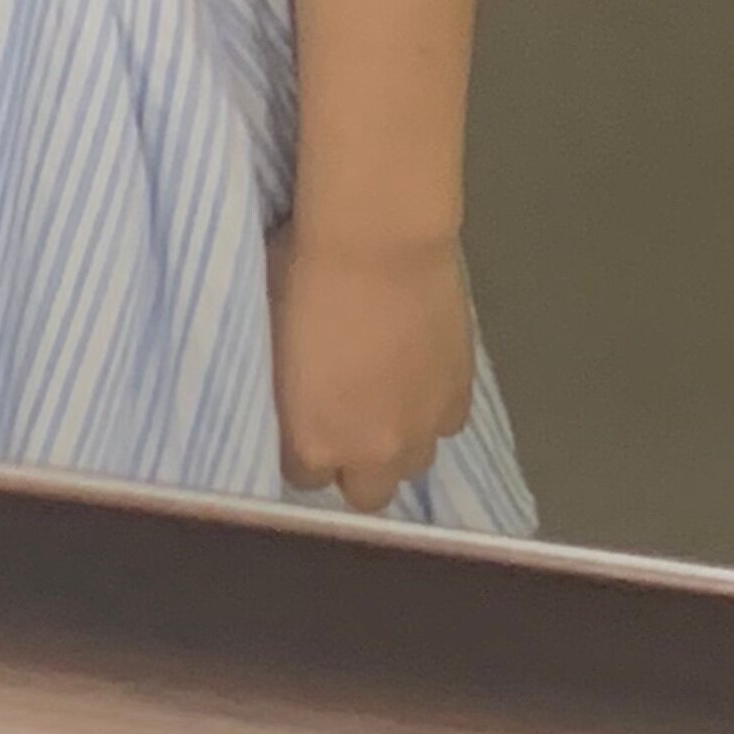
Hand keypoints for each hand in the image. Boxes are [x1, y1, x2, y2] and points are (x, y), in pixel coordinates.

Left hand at [266, 225, 474, 513]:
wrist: (379, 240)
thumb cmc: (304, 275)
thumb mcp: (273, 340)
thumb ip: (286, 390)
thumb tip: (292, 396)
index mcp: (313, 440)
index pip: (303, 478)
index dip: (300, 449)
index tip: (298, 421)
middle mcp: (372, 452)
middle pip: (365, 493)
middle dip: (353, 463)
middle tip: (344, 417)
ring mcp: (423, 429)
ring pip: (411, 464)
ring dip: (397, 440)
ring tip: (384, 395)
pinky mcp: (460, 396)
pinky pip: (445, 425)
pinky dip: (431, 408)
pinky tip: (418, 372)